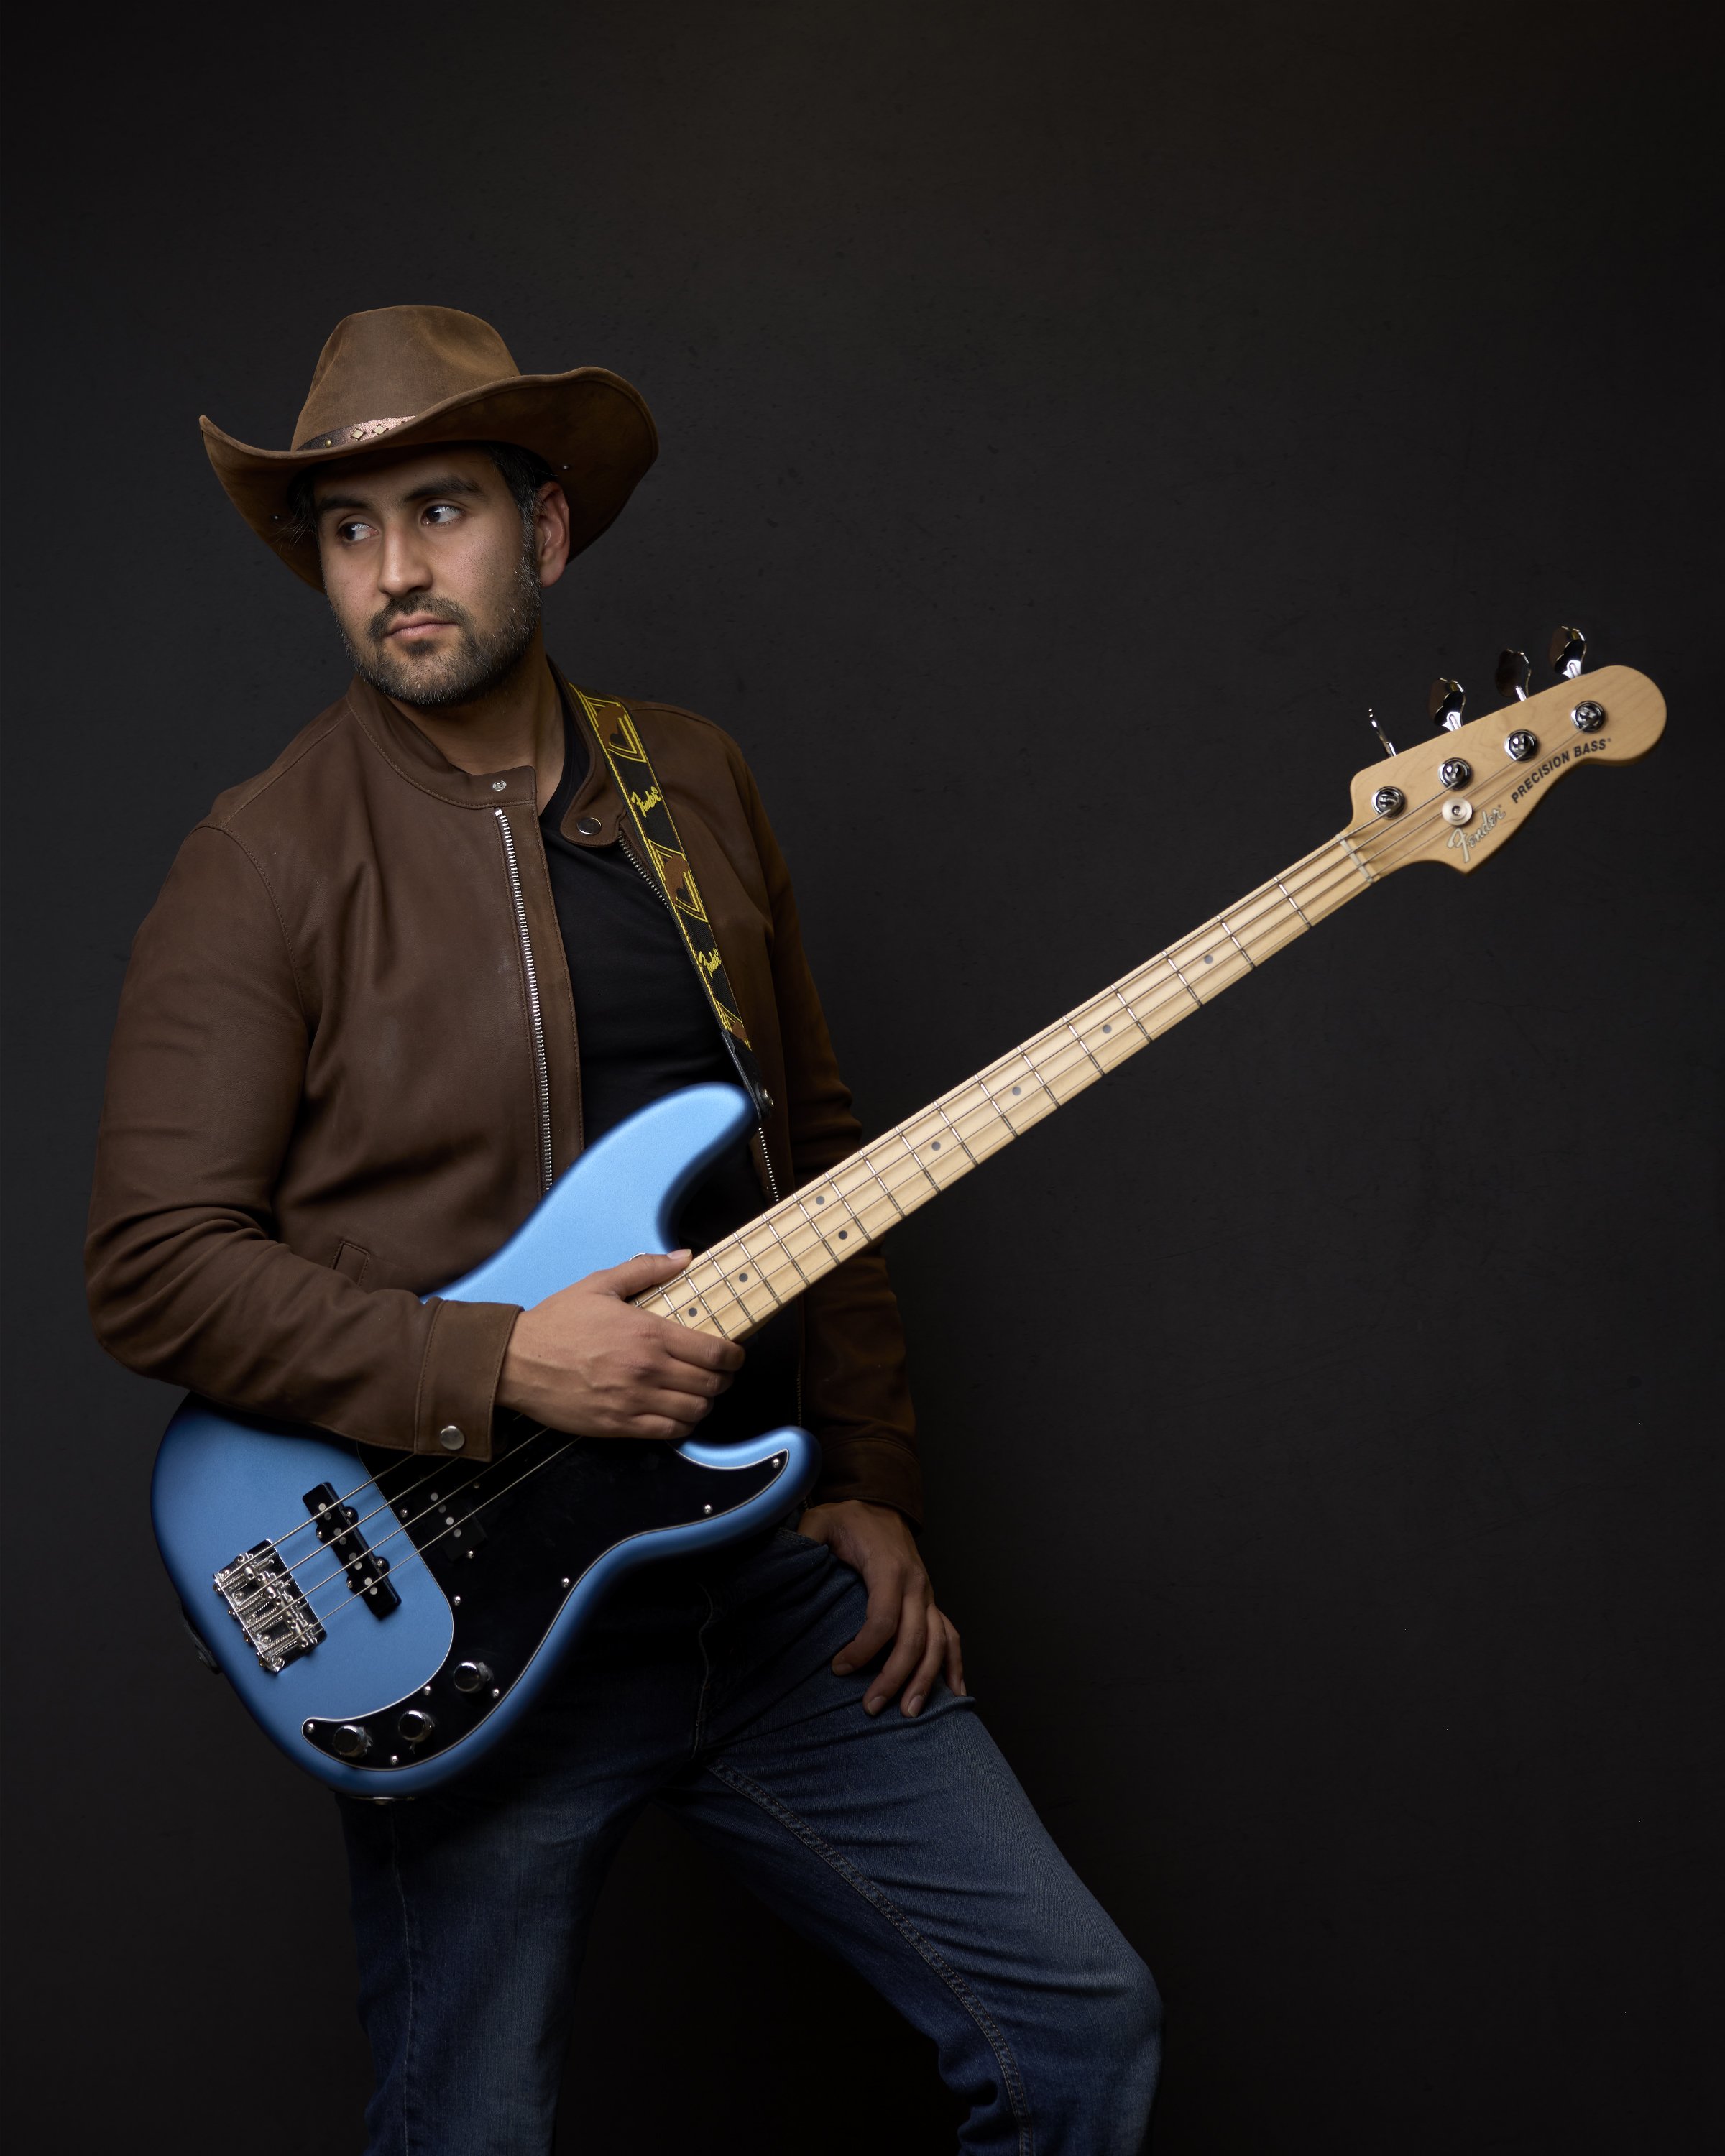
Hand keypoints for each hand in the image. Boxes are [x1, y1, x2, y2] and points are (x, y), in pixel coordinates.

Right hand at [497, 1251, 743, 1438]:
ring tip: (699, 1393)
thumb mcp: (601, 1284)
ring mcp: (634, 1401)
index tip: (735, 1354)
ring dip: (705, 1403)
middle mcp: (647, 1369)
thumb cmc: (557, 1323)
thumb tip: (684, 1258)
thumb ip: (647, 1269)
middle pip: (711, 1384)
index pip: (714, 1351)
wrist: (516, 1361)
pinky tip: (677, 1414)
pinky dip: (682, 1425)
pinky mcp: (619, 1425)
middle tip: (719, 1373)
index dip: (734, 1356)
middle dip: (723, 1379)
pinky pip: (669, 1433)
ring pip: (695, 1411)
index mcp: (648, 1333)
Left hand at [796, 1499, 963, 1717]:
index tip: (838, 1668)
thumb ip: (804, 1540)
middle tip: (872, 1708)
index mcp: (889, 1567)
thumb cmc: (849, 1519)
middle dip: (895, 1677)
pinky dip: (954, 1664)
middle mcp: (916, 1584)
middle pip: (914, 1639)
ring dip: (925, 1680)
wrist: (881, 1507)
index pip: (884, 1617)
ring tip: (909, 1713)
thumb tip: (787, 1566)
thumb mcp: (821, 1520)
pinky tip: (954, 1692)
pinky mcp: (931, 1604)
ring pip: (937, 1643)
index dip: (863, 1648)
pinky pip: (950, 1636)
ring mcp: (928, 1595)